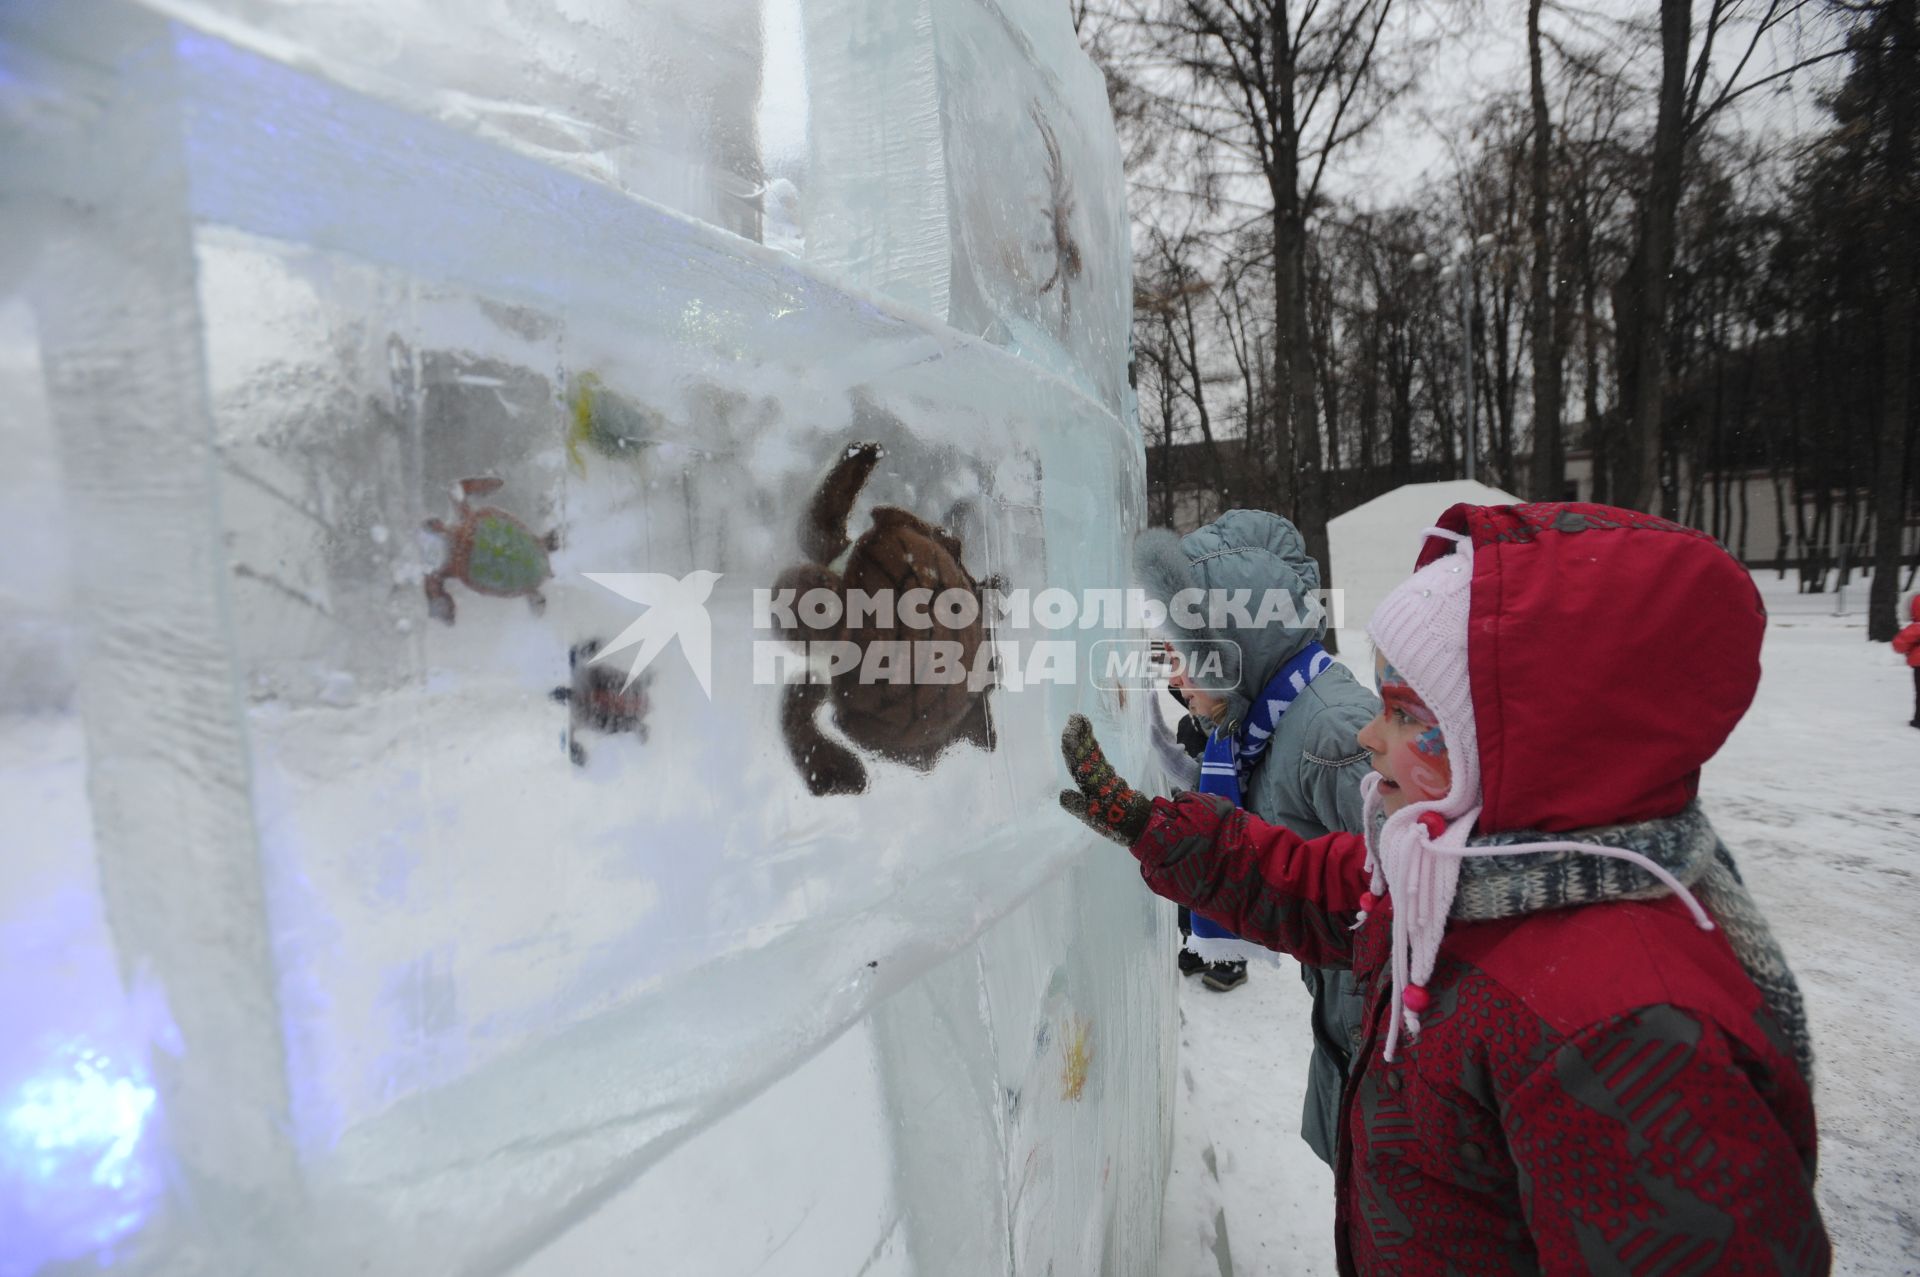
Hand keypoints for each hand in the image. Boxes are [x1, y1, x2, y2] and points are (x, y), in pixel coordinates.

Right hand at [1059, 714, 1152, 844]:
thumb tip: (1063, 794)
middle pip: (1086, 753)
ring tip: (1079, 723)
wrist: (1137, 824)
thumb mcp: (1094, 817)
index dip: (1073, 747)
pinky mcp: (1107, 779)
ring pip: (1092, 754)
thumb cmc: (1115, 822)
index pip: (1078, 761)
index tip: (1069, 731)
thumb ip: (1078, 806)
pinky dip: (1091, 748)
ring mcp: (1102, 777)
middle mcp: (1096, 777)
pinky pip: (1097, 760)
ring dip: (1085, 738)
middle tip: (1075, 718)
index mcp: (1091, 784)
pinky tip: (1088, 742)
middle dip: (1080, 736)